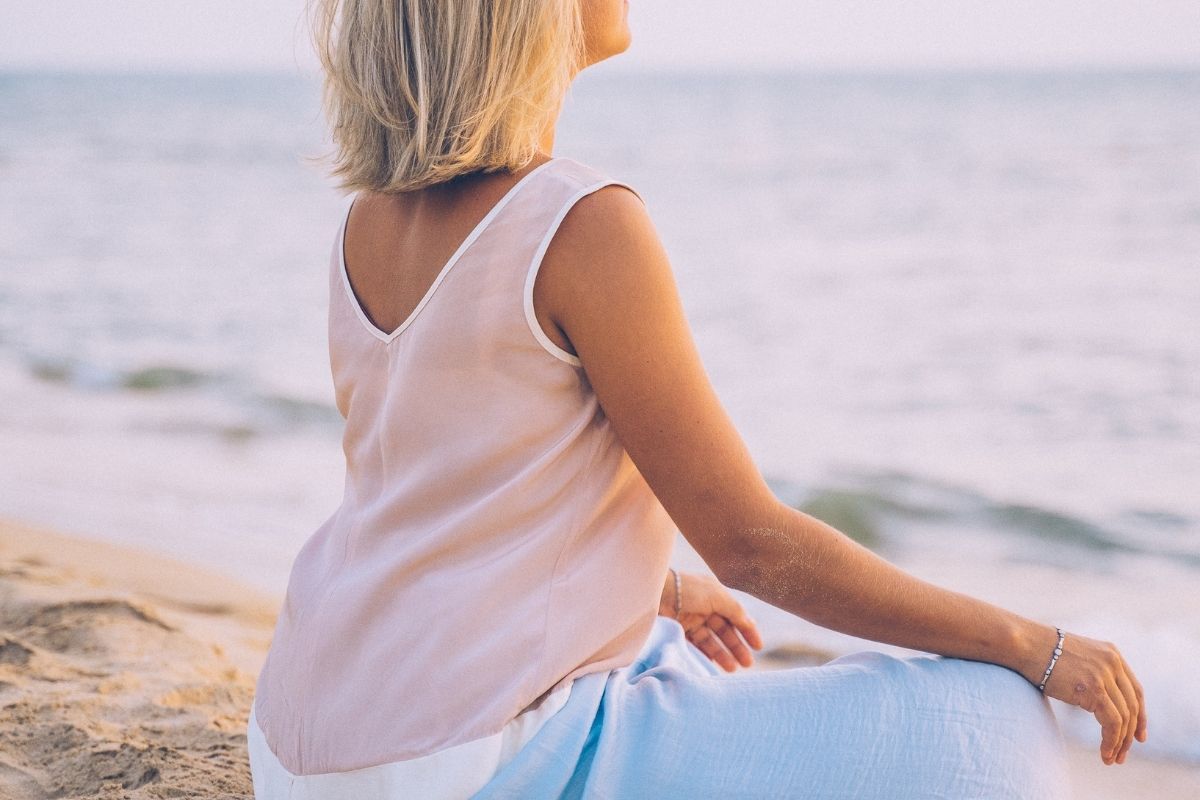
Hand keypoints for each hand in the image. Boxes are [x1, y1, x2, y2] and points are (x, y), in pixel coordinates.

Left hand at [660, 570, 763, 671]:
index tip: (758, 647)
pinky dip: (704, 655)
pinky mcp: (677, 631)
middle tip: (747, 664)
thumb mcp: (717, 596)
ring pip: (710, 640)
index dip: (748, 631)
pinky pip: (694, 646)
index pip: (736, 616)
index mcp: (715, 596)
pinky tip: (712, 664)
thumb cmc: (687, 589)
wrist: (654, 592)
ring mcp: (690, 620)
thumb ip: (735, 610)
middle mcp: (703, 608)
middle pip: (724, 631)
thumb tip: (751, 623)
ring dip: (723, 654)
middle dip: (737, 647)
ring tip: (732, 669)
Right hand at [1023, 626, 1147, 765]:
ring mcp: (1105, 674)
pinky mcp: (1094, 688)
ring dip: (1119, 743)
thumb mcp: (1076, 660)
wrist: (1025, 644)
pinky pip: (1112, 722)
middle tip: (1121, 756)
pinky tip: (1104, 753)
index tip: (1138, 737)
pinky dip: (1111, 741)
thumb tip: (1095, 700)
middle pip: (1132, 707)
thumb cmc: (1040, 653)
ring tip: (1111, 759)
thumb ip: (1092, 674)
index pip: (1136, 691)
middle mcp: (1113, 663)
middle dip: (1129, 736)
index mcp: (1112, 654)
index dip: (1140, 717)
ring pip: (1124, 717)